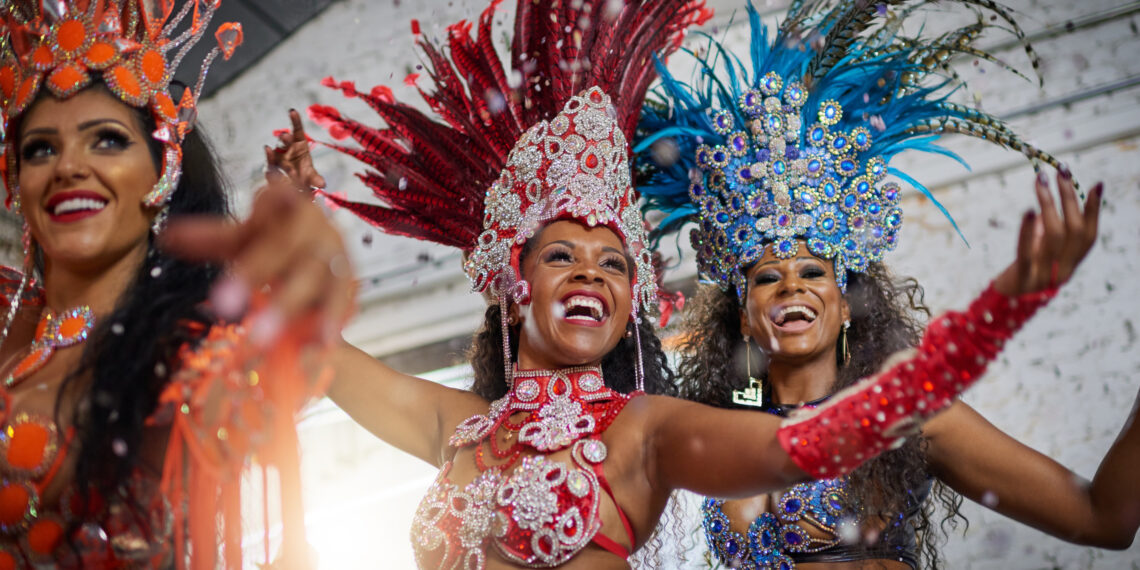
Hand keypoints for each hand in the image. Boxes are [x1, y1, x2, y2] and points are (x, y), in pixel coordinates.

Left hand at [161, 177, 353, 345]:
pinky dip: (329, 322)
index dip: (250, 241)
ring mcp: (338, 256)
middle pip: (287, 249)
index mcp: (292, 205)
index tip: (223, 275)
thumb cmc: (278, 243)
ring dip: (289, 307)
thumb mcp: (243, 239)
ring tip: (262, 339)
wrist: (323, 252)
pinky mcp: (349, 284)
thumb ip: (209, 238)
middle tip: (223, 306)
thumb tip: (165, 235)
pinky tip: (318, 346)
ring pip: (315, 278)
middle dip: (256, 274)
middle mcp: (319, 227)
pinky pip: (341, 302)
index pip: (269, 216)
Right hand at [266, 109, 325, 190]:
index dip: (295, 121)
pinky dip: (268, 160)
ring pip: (275, 151)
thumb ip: (315, 179)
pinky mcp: (271, 166)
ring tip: (270, 148)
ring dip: (274, 151)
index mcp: (299, 144)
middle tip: (285, 136)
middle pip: (285, 139)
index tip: (292, 111)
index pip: (297, 130)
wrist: (294, 185)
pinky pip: (269, 163)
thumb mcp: (311, 176)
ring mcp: (278, 156)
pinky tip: (267, 159)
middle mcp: (287, 147)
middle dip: (285, 138)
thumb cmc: (303, 174)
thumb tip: (322, 184)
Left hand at [994, 167, 1101, 295]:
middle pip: (1073, 230)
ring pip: (1054, 235)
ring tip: (1041, 181)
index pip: (1089, 234)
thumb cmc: (1023, 270)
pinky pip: (1027, 251)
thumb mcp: (1040, 249)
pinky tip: (1028, 211)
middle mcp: (1064, 270)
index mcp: (1072, 263)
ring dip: (1049, 204)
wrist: (1002, 305)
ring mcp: (1044, 276)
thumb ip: (1048, 228)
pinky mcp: (1023, 278)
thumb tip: (1051, 196)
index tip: (1096, 184)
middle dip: (1069, 197)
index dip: (1094, 210)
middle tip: (1061, 171)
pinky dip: (1028, 230)